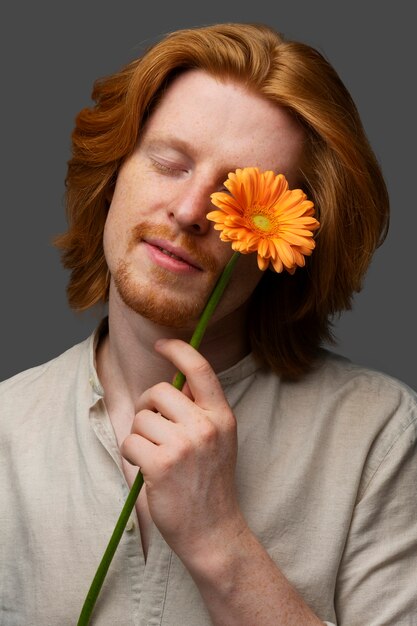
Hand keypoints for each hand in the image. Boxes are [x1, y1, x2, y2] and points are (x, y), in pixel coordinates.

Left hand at [121, 338, 245, 563]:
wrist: (212, 529)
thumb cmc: (210, 482)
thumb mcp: (218, 439)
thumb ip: (198, 409)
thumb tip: (176, 379)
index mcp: (222, 416)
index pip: (200, 368)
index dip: (178, 350)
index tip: (162, 344)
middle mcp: (205, 426)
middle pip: (158, 391)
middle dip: (147, 406)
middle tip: (153, 429)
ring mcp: (184, 445)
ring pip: (140, 418)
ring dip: (139, 435)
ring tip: (155, 455)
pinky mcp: (162, 465)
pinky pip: (130, 442)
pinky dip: (131, 454)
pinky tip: (146, 469)